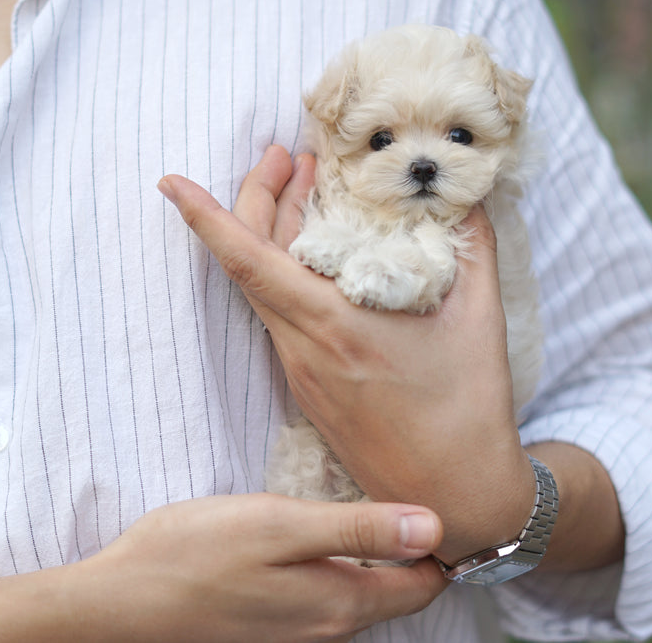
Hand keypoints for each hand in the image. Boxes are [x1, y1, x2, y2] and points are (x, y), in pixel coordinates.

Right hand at [0, 495, 445, 642]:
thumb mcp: (282, 526)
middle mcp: (331, 628)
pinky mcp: (278, 621)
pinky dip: (351, 559)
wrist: (120, 603)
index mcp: (341, 604)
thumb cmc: (198, 553)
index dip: (447, 541)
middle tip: (426, 481)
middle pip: (402, 590)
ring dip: (386, 550)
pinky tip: (338, 525)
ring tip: (391, 496)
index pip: (426, 583)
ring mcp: (302, 630)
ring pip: (369, 590)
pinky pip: (336, 592)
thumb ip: (360, 531)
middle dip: (422, 544)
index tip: (451, 490)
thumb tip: (436, 528)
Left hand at [159, 147, 535, 565]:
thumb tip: (470, 197)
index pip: (250, 263)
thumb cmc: (468, 409)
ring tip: (306, 190)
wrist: (453, 497)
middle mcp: (304, 349)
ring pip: (262, 290)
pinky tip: (317, 254)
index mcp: (336, 327)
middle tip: (287, 155)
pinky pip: (280, 316)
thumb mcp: (480, 319)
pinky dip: (285, 272)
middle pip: (248, 264)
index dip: (206, 218)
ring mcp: (301, 372)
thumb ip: (474, 247)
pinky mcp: (308, 388)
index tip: (172, 182)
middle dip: (254, 198)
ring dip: (272, 234)